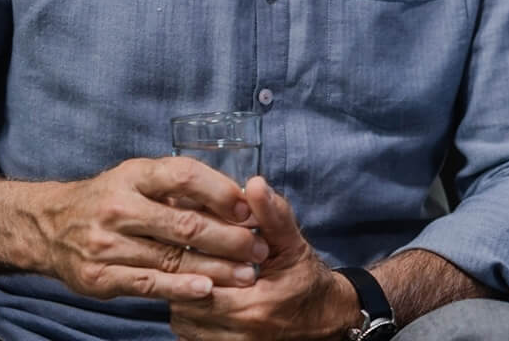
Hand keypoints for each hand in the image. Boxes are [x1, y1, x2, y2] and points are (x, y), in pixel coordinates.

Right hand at [34, 157, 264, 302]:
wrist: (48, 226)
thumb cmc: (110, 198)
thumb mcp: (140, 178)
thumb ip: (182, 187)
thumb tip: (241, 198)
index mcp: (134, 176)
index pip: (184, 176)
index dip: (221, 192)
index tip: (250, 209)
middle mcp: (118, 208)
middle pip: (185, 223)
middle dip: (230, 238)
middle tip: (259, 249)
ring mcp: (105, 244)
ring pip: (172, 257)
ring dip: (216, 268)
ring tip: (247, 274)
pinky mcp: (98, 276)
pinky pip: (148, 283)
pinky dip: (180, 287)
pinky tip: (206, 289)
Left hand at [168, 176, 358, 340]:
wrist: (326, 318)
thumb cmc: (307, 279)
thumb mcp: (292, 244)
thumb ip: (272, 215)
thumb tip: (254, 184)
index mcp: (255, 306)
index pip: (199, 286)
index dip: (189, 264)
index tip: (190, 244)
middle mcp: (241, 333)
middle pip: (185, 307)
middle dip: (182, 281)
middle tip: (185, 257)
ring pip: (184, 324)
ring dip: (184, 299)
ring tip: (192, 276)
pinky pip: (192, 336)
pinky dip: (191, 316)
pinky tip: (201, 296)